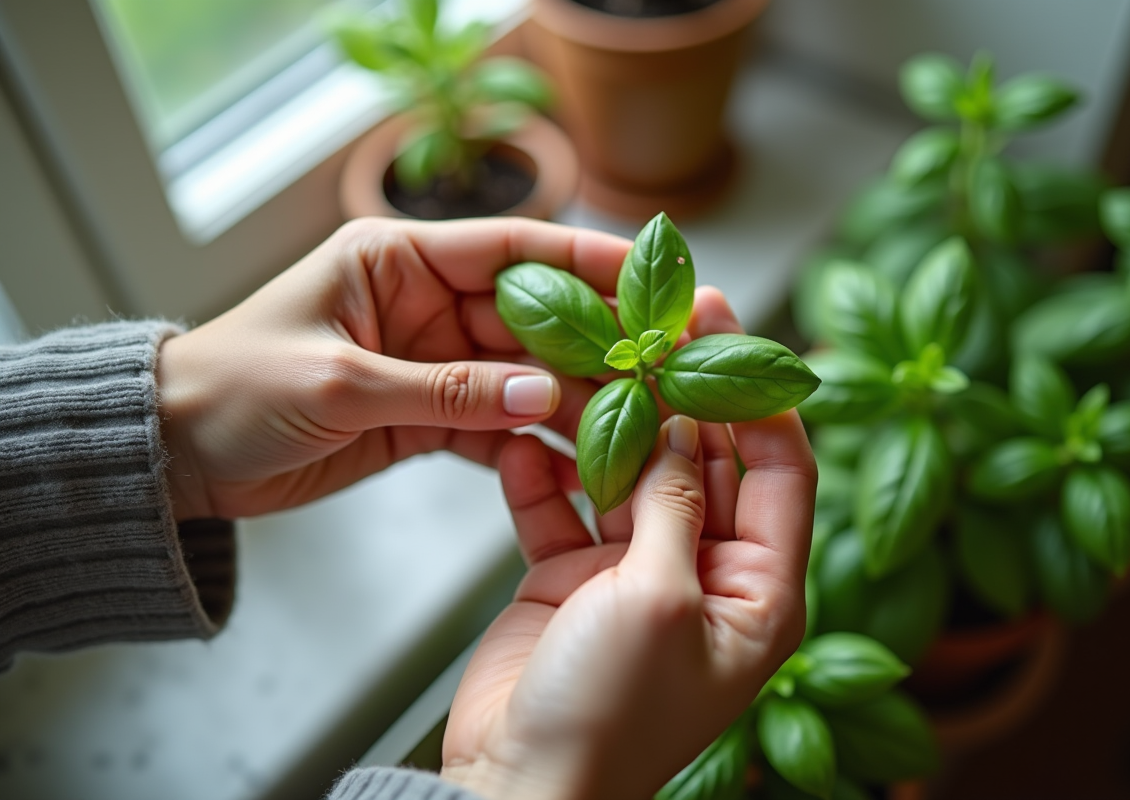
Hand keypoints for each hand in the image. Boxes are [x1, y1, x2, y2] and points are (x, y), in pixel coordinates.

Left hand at [157, 217, 629, 519]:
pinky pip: (495, 427)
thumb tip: (544, 394)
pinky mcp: (425, 417)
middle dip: (596, 346)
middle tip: (661, 369)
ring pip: (523, 377)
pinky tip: (577, 465)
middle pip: (532, 319)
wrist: (180, 456)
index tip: (649, 272)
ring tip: (634, 426)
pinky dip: (532, 448)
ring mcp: (430, 363)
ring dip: (574, 403)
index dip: (584, 258)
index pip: (510, 250)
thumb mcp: (342, 383)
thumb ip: (446, 391)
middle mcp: (423, 304)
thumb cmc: (235, 389)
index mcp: (397, 260)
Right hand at [440, 291, 817, 799]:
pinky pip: (563, 508)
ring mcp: (638, 574)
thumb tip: (681, 428)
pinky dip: (542, 476)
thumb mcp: (659, 600)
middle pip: (703, 461)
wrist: (518, 785)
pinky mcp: (574, 576)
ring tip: (580, 362)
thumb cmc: (609, 717)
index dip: (755, 393)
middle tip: (649, 324)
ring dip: (605, 425)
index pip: (780, 468)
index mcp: (761, 590)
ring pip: (631, 474)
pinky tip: (519, 440)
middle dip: (677, 393)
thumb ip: (673, 506)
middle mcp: (706, 575)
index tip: (724, 325)